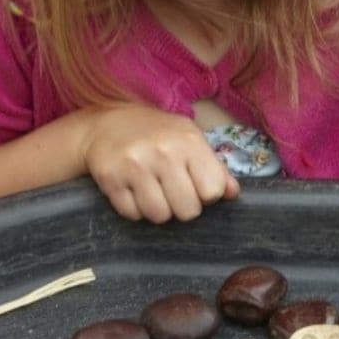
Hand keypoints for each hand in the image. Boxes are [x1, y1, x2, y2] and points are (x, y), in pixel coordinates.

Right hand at [80, 104, 238, 222]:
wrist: (106, 123)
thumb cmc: (156, 133)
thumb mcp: (189, 138)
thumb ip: (214, 167)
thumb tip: (233, 193)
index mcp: (189, 141)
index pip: (213, 190)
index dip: (206, 194)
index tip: (195, 185)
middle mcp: (163, 152)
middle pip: (188, 210)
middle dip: (183, 207)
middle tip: (173, 191)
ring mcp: (135, 166)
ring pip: (160, 216)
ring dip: (158, 209)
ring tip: (153, 190)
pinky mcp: (111, 180)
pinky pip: (133, 214)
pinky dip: (135, 209)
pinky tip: (133, 190)